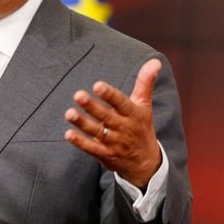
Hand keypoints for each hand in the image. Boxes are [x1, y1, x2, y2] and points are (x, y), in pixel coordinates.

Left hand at [64, 58, 161, 187]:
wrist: (146, 163)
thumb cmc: (141, 127)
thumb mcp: (144, 105)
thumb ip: (145, 82)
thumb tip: (154, 60)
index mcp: (133, 114)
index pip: (121, 103)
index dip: (110, 94)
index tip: (97, 85)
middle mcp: (124, 128)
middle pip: (107, 117)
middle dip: (92, 106)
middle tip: (77, 95)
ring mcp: (115, 143)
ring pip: (97, 132)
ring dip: (82, 123)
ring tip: (69, 113)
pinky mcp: (106, 155)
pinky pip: (92, 149)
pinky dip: (81, 142)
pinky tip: (68, 134)